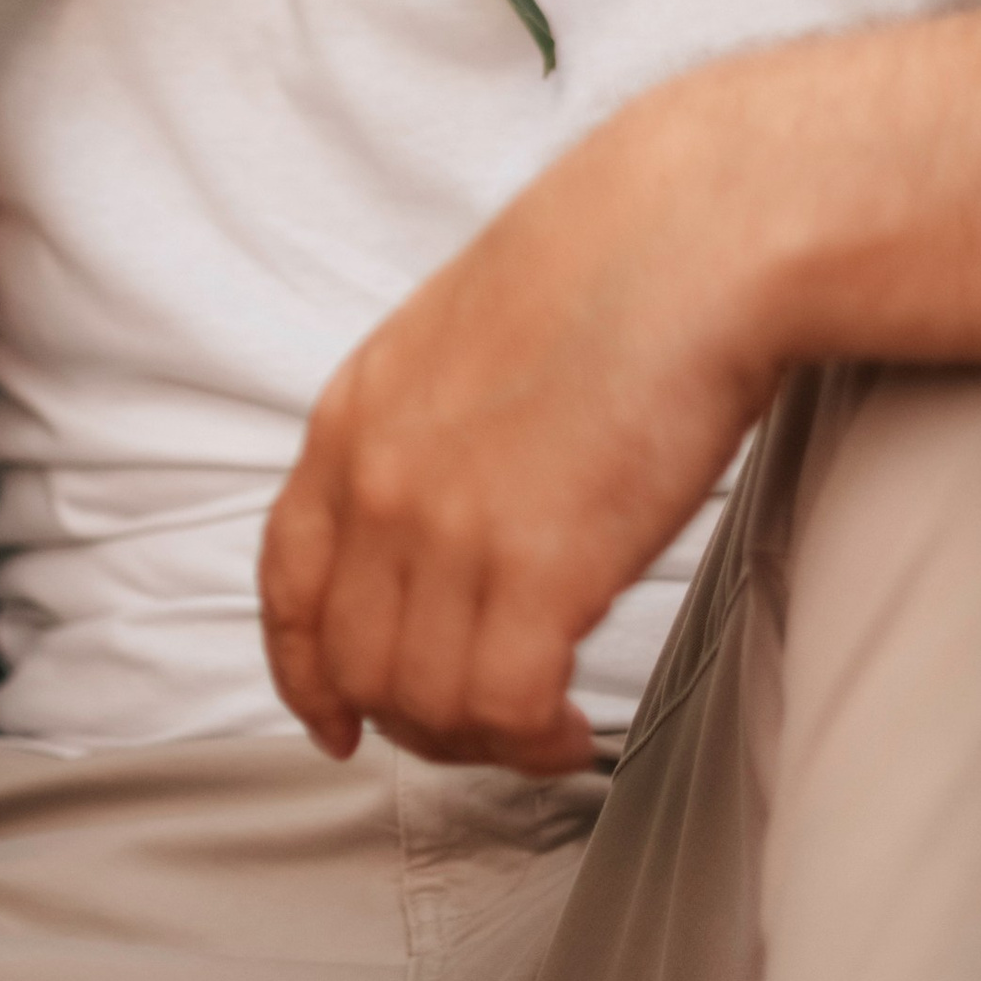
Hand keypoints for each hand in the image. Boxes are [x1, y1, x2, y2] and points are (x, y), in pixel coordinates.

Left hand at [259, 87, 782, 770]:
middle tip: (483, 727)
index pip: (289, 581)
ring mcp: (448, 529)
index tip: (334, 716)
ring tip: (541, 730)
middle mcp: (380, 481)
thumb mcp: (465, 333)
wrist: (691, 237)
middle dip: (413, 721)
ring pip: (421, 704)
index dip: (304, 672)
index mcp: (354, 418)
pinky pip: (501, 710)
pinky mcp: (536, 569)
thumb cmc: (614, 265)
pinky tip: (570, 729)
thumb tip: (457, 502)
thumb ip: (430, 425)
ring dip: (481, 742)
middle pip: (352, 664)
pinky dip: (532, 744)